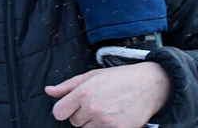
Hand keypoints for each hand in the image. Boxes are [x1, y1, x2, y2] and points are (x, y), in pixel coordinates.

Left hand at [45, 62, 169, 127]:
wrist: (149, 85)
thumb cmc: (119, 78)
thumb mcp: (91, 75)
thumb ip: (67, 86)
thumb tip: (49, 91)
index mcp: (84, 92)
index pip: (58, 112)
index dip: (64, 110)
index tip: (71, 107)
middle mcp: (93, 108)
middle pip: (73, 122)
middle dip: (81, 115)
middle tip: (96, 103)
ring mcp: (106, 121)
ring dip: (92, 123)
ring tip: (106, 109)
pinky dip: (105, 127)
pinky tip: (113, 117)